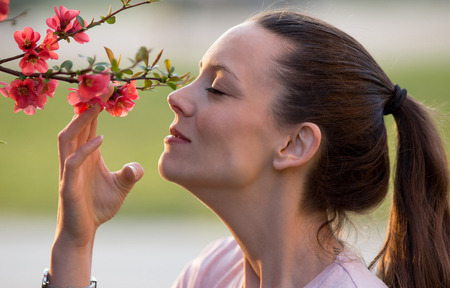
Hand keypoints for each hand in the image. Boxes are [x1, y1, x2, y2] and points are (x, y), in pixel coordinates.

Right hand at [56, 82, 143, 244]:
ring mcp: (69, 172)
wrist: (83, 232)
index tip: (108, 90)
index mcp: (87, 156)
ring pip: (68, 139)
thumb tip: (138, 167)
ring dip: (81, 121)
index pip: (89, 126)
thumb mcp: (121, 187)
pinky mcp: (68, 186)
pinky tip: (100, 140)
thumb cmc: (98, 207)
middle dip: (88, 106)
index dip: (96, 108)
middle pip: (77, 126)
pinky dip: (85, 149)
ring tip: (96, 106)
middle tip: (102, 88)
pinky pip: (72, 162)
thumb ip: (130, 174)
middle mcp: (76, 159)